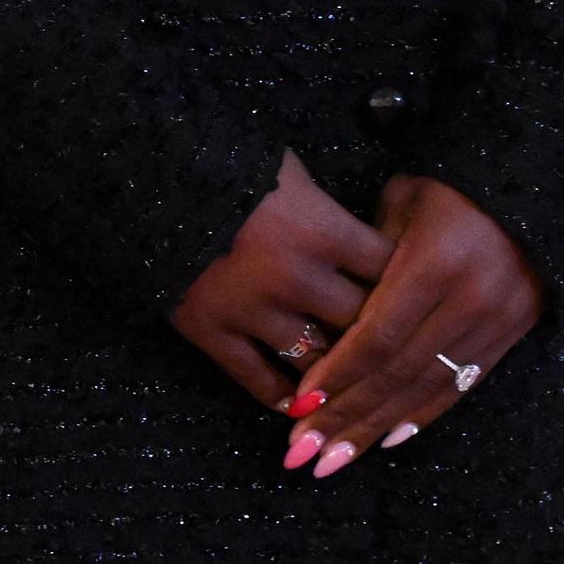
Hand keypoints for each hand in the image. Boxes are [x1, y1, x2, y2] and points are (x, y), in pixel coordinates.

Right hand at [169, 148, 394, 408]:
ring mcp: (255, 310)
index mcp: (322, 228)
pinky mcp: (214, 332)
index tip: (413, 288)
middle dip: (376, 329)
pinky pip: (257, 379)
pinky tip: (299, 405)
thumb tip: (358, 230)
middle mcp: (297, 277)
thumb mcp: (289, 169)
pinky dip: (282, 396)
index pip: (385, 266)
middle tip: (390, 342)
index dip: (402, 277)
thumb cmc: (228, 159)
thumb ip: (324, 205)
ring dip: (334, 368)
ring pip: (315, 357)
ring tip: (349, 380)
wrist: (150, 172)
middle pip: (360, 319)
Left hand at [280, 173, 543, 477]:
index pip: (378, 334)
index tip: (298, 407)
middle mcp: (470, 300)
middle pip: (397, 373)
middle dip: (346, 416)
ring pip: (425, 390)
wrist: (526, 188)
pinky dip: (419, 417)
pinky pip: (459, 387)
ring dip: (375, 430)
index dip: (338, 374)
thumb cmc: (446, 188)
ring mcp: (496, 323)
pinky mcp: (511, 337)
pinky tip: (385, 441)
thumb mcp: (402, 202)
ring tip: (331, 462)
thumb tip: (325, 315)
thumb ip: (367, 258)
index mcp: (436, 261)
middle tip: (302, 453)